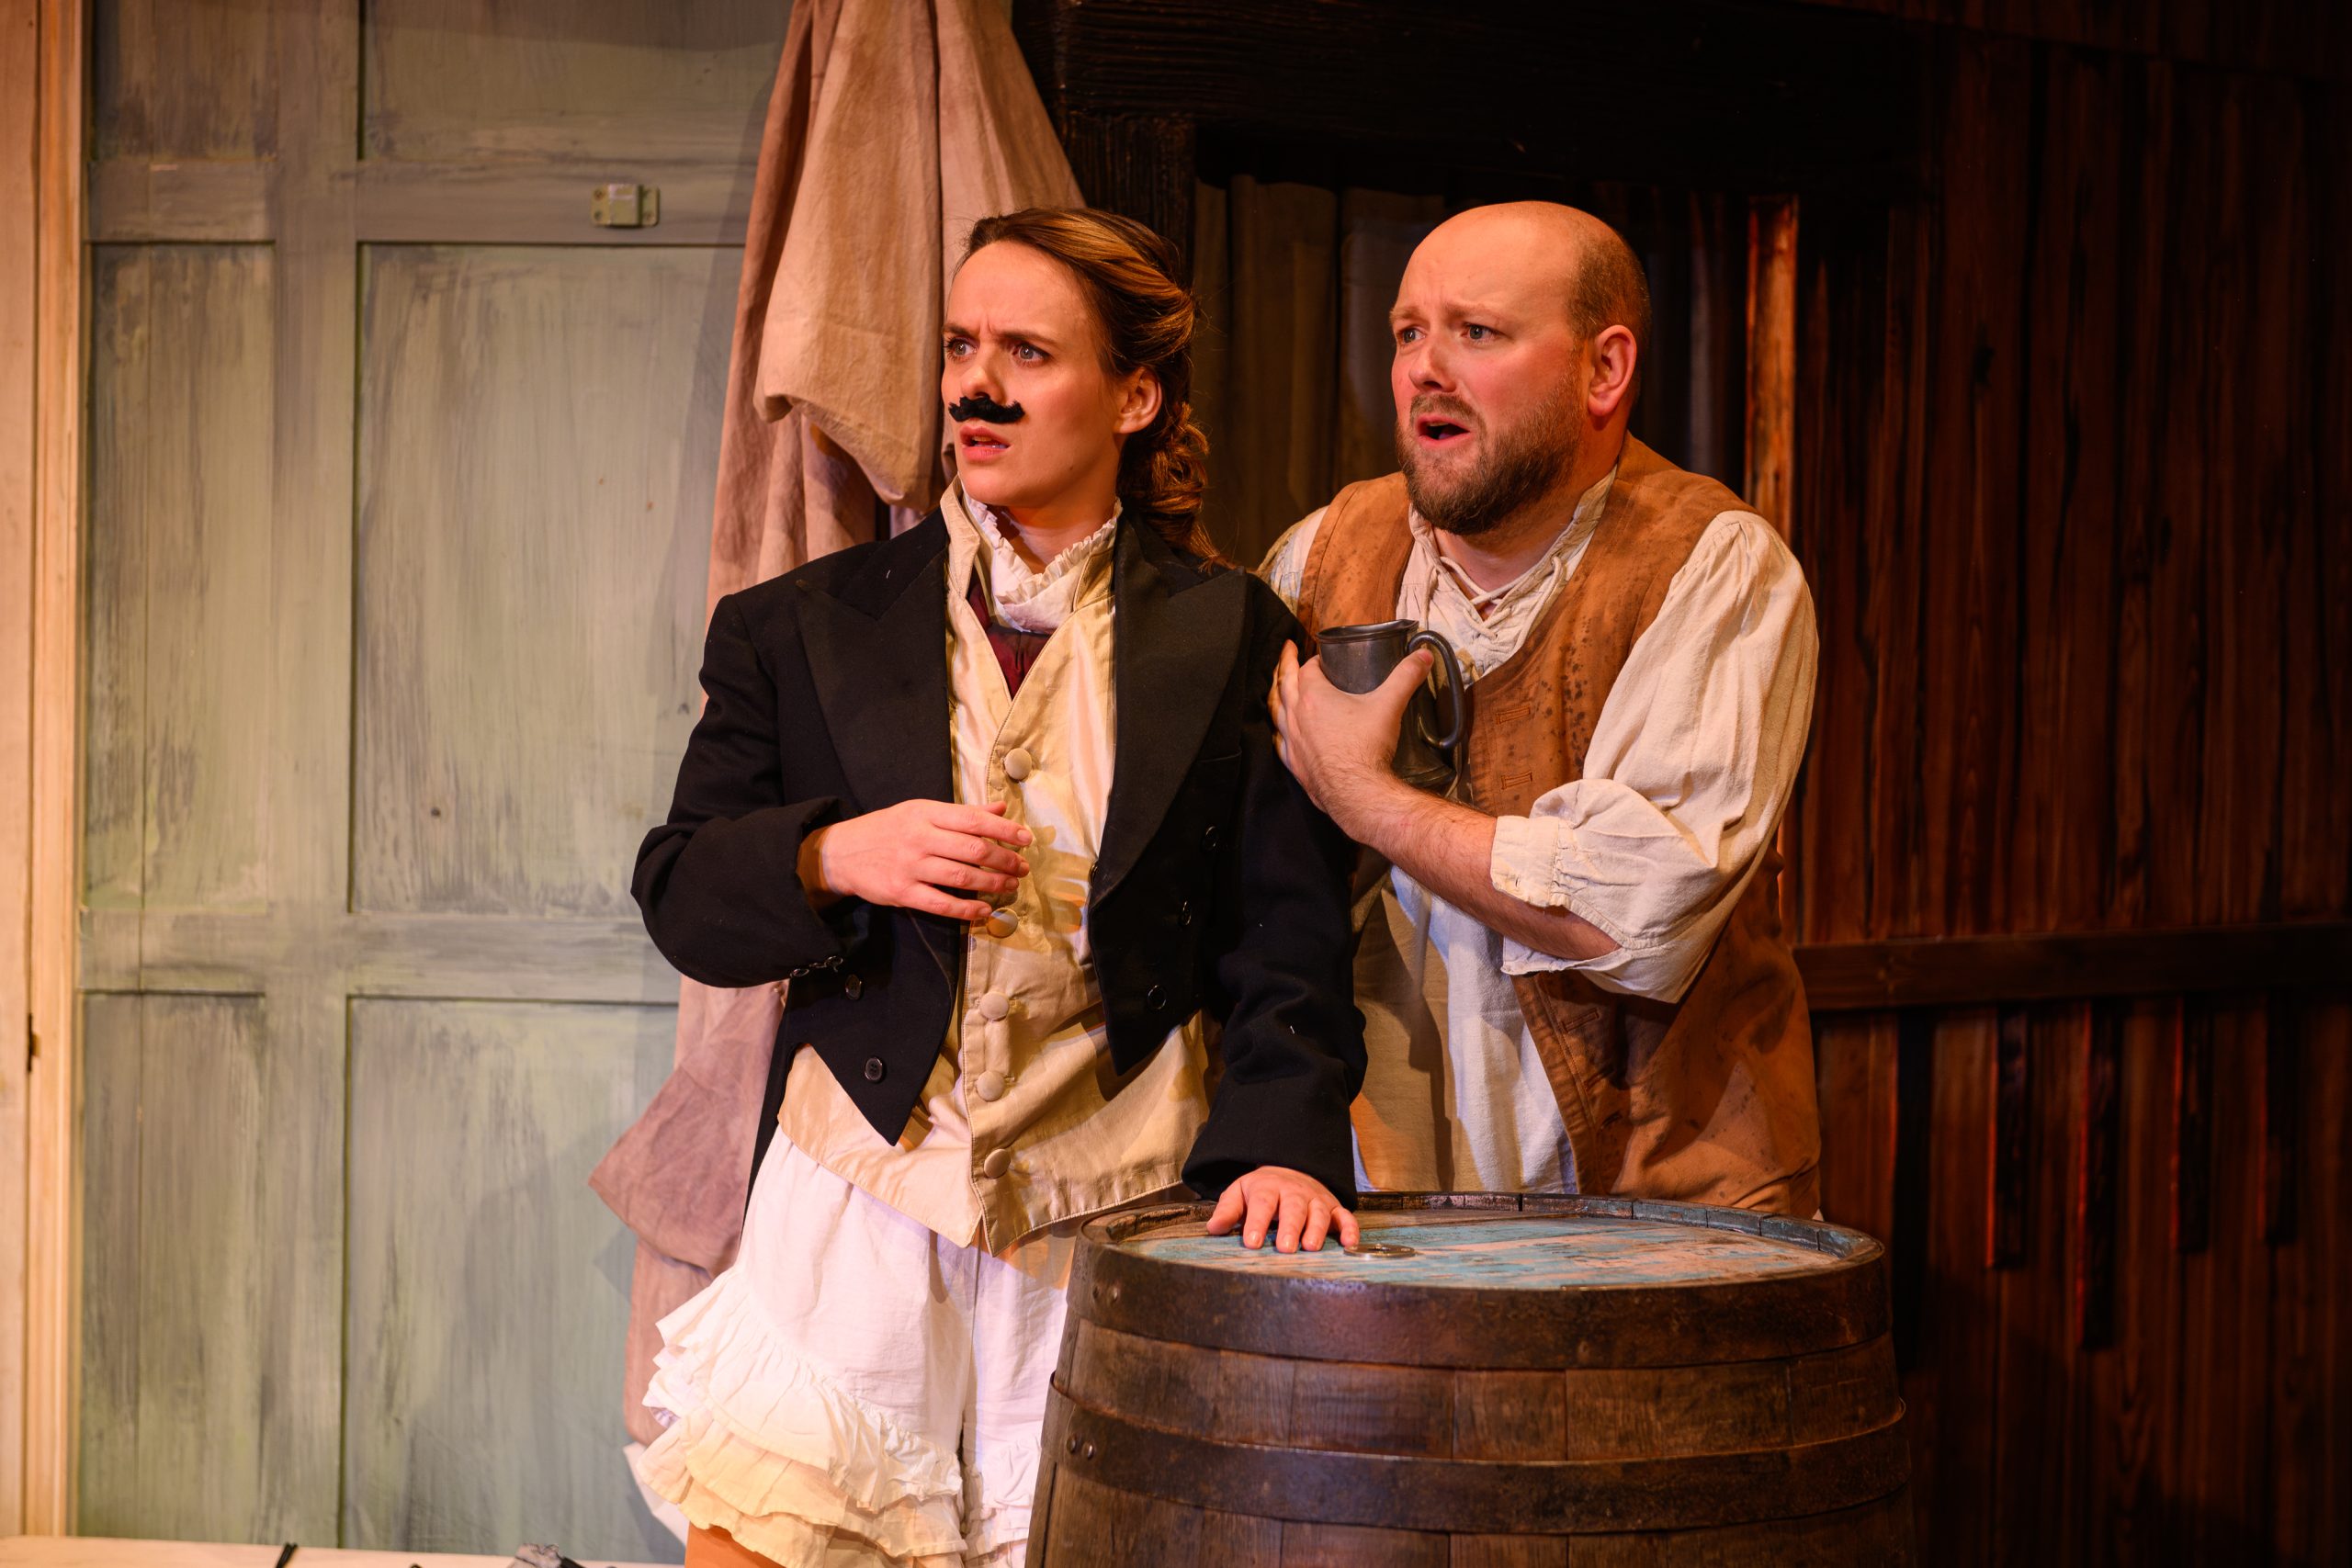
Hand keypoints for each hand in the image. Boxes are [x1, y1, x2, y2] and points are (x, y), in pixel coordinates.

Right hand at [798, 799, 1030, 920]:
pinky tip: (984, 910)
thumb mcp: (921, 812)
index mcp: (926, 813)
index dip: (1004, 830)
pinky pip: (940, 903)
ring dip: (991, 883)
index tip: (1026, 839)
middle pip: (972, 849)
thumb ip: (962, 813)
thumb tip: (1001, 808)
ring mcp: (910, 866)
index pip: (973, 819)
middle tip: (1022, 868)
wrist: (842, 852)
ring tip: (1010, 885)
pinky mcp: (901, 892)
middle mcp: (919, 837)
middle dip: (1004, 859)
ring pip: (961, 876)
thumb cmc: (888, 829)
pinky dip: (966, 908)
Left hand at [1204, 1165, 1361, 1252]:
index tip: (1251, 1242)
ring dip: (1316, 1230)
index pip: (1262, 1203)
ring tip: (1310, 1247)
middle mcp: (1294, 1193)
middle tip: (1285, 1248)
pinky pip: (1345, 1216)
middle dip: (1290, 1228)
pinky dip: (1350, 1228)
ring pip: (1319, 1213)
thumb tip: (1213, 1228)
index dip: (1257, 1222)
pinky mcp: (1333, 1207)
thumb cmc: (1263, 1189)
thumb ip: (1228, 1210)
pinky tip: (1349, 1243)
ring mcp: (1316, 1200)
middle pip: (1293, 1208)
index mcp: (1268, 1188)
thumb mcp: (1240, 1192)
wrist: (1290, 1170)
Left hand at [1268, 641, 1430, 833]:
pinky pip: (1280, 742)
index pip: (1307, 669)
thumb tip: (1422, 657)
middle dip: (1284, 663)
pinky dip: (1280, 730)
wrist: (1359, 794)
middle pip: (1284, 683)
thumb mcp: (1390, 705)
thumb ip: (1406, 677)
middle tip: (1286, 651)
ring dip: (1277, 695)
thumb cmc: (1368, 750)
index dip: (1314, 660)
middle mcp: (1297, 717)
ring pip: (1277, 711)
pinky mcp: (1295, 764)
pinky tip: (1283, 732)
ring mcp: (1293, 741)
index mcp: (1314, 697)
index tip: (1321, 658)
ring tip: (1279, 688)